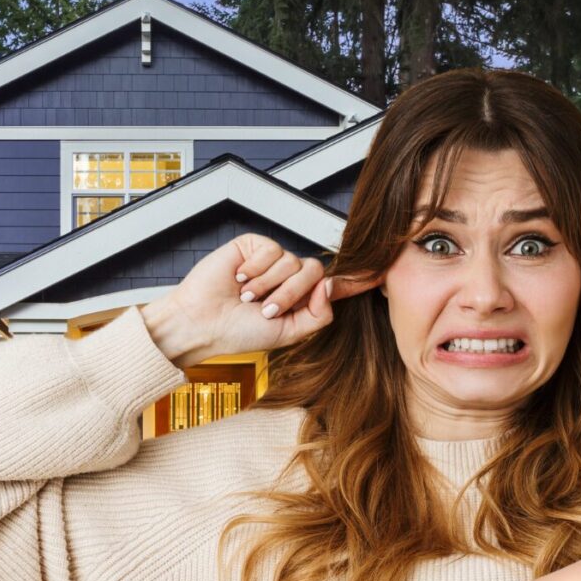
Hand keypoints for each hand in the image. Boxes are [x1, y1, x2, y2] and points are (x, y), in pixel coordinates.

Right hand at [140, 235, 374, 366]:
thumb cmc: (239, 332)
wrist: (203, 322)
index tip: (377, 275)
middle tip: (266, 309)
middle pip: (312, 271)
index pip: (330, 286)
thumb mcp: (287, 333)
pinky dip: (255, 269)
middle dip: (290, 293)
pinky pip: (272, 249)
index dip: (353, 281)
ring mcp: (272, 261)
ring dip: (267, 284)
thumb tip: (328, 285)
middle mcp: (289, 278)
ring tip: (246, 298)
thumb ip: (317, 316)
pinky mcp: (254, 246)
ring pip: (292, 262)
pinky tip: (238, 279)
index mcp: (300, 300)